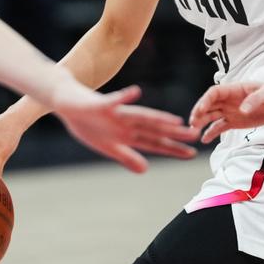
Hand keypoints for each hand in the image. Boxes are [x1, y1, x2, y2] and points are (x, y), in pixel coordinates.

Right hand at [53, 85, 198, 172]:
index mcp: (128, 134)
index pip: (154, 142)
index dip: (172, 148)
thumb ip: (126, 156)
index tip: (191, 154)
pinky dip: (124, 97)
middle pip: (154, 129)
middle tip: (196, 135)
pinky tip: (135, 92)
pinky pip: (114, 100)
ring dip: (157, 118)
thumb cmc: (87, 122)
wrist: (66, 101)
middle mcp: (126, 122)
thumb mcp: (106, 146)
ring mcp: (115, 112)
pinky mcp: (101, 103)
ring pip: (140, 115)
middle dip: (174, 133)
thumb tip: (146, 170)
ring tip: (175, 120)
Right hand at [189, 82, 263, 143]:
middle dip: (199, 112)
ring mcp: (230, 111)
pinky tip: (204, 140)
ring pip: (211, 116)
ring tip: (195, 131)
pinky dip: (211, 132)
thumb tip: (242, 109)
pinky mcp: (234, 122)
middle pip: (209, 104)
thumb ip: (255, 100)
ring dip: (202, 122)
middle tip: (192, 123)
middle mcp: (228, 100)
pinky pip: (219, 127)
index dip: (205, 100)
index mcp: (234, 89)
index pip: (214, 93)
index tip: (200, 110)